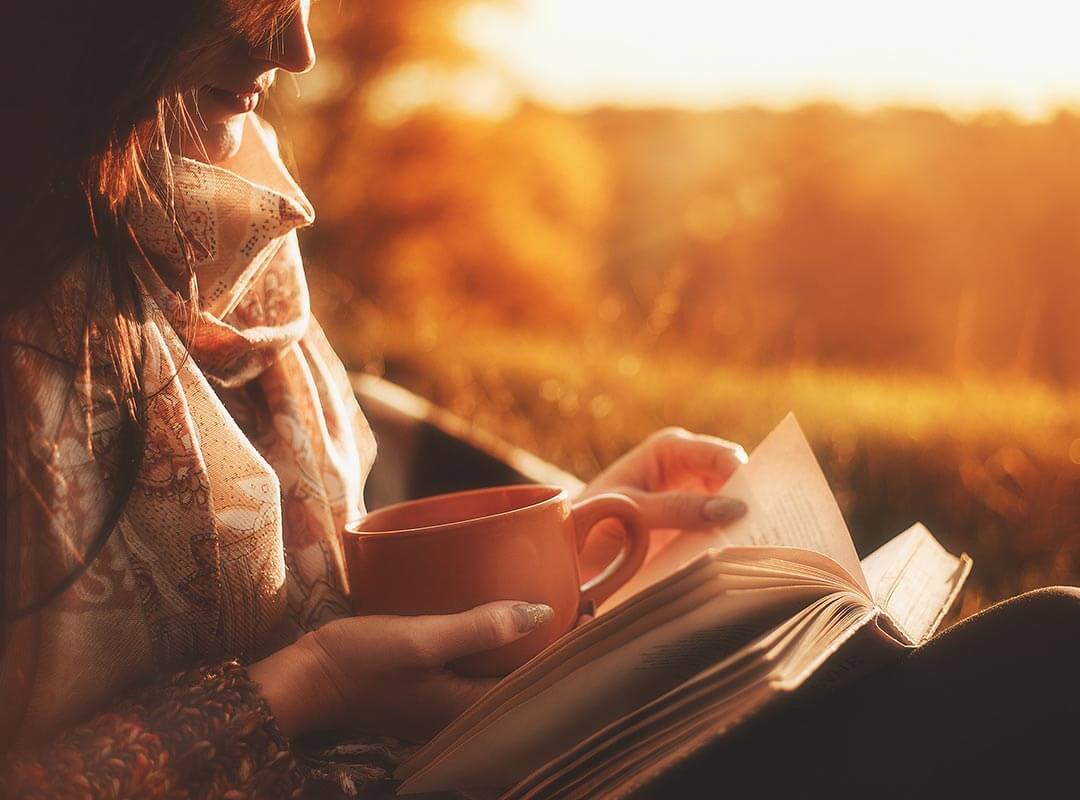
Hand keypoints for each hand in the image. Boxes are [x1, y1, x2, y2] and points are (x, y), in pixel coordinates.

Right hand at [249, 601, 553, 741]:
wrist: (304, 680)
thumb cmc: (359, 661)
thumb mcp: (422, 639)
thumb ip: (481, 629)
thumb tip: (542, 613)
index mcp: (471, 706)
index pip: (539, 680)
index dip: (570, 646)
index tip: (588, 607)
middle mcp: (464, 710)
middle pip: (525, 677)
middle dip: (554, 642)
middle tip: (575, 598)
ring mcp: (446, 701)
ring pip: (502, 671)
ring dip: (527, 640)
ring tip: (547, 601)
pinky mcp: (431, 687)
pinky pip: (477, 665)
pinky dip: (496, 641)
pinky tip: (495, 613)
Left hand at [578, 428, 748, 572]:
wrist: (568, 549)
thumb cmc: (592, 519)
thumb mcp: (632, 512)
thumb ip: (677, 509)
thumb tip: (733, 509)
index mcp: (670, 448)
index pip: (721, 456)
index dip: (745, 478)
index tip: (761, 508)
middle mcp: (685, 465)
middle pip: (733, 479)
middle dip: (749, 501)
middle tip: (770, 532)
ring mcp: (690, 493)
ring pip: (731, 504)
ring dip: (743, 523)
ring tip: (761, 548)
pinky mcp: (692, 521)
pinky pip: (720, 526)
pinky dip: (731, 538)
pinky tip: (742, 558)